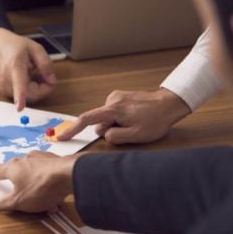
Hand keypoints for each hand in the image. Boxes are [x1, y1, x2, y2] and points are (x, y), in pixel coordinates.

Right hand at [0, 28, 56, 109]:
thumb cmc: (16, 47)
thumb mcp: (35, 48)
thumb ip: (45, 64)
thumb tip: (52, 81)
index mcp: (15, 66)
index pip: (18, 83)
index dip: (20, 96)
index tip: (19, 107)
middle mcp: (7, 80)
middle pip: (30, 94)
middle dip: (43, 89)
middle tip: (46, 75)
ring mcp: (4, 88)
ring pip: (28, 97)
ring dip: (37, 89)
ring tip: (34, 74)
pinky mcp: (4, 92)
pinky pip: (23, 97)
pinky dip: (30, 91)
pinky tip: (28, 79)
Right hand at [0, 152, 76, 212]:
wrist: (70, 174)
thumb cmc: (41, 188)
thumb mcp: (20, 202)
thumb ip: (7, 203)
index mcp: (12, 169)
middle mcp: (25, 159)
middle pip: (15, 168)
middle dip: (12, 175)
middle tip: (10, 181)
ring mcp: (41, 157)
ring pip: (31, 168)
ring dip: (31, 177)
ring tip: (36, 189)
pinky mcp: (55, 159)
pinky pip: (46, 169)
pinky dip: (45, 177)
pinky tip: (51, 185)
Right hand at [58, 89, 191, 144]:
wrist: (170, 103)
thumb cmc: (156, 120)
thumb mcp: (136, 136)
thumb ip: (115, 137)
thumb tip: (103, 133)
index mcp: (113, 109)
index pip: (87, 119)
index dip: (73, 129)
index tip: (62, 137)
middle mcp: (112, 99)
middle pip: (99, 121)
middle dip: (109, 129)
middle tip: (129, 130)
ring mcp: (116, 96)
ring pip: (107, 118)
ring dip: (117, 124)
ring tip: (135, 123)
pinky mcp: (121, 97)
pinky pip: (113, 112)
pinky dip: (120, 118)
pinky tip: (135, 118)